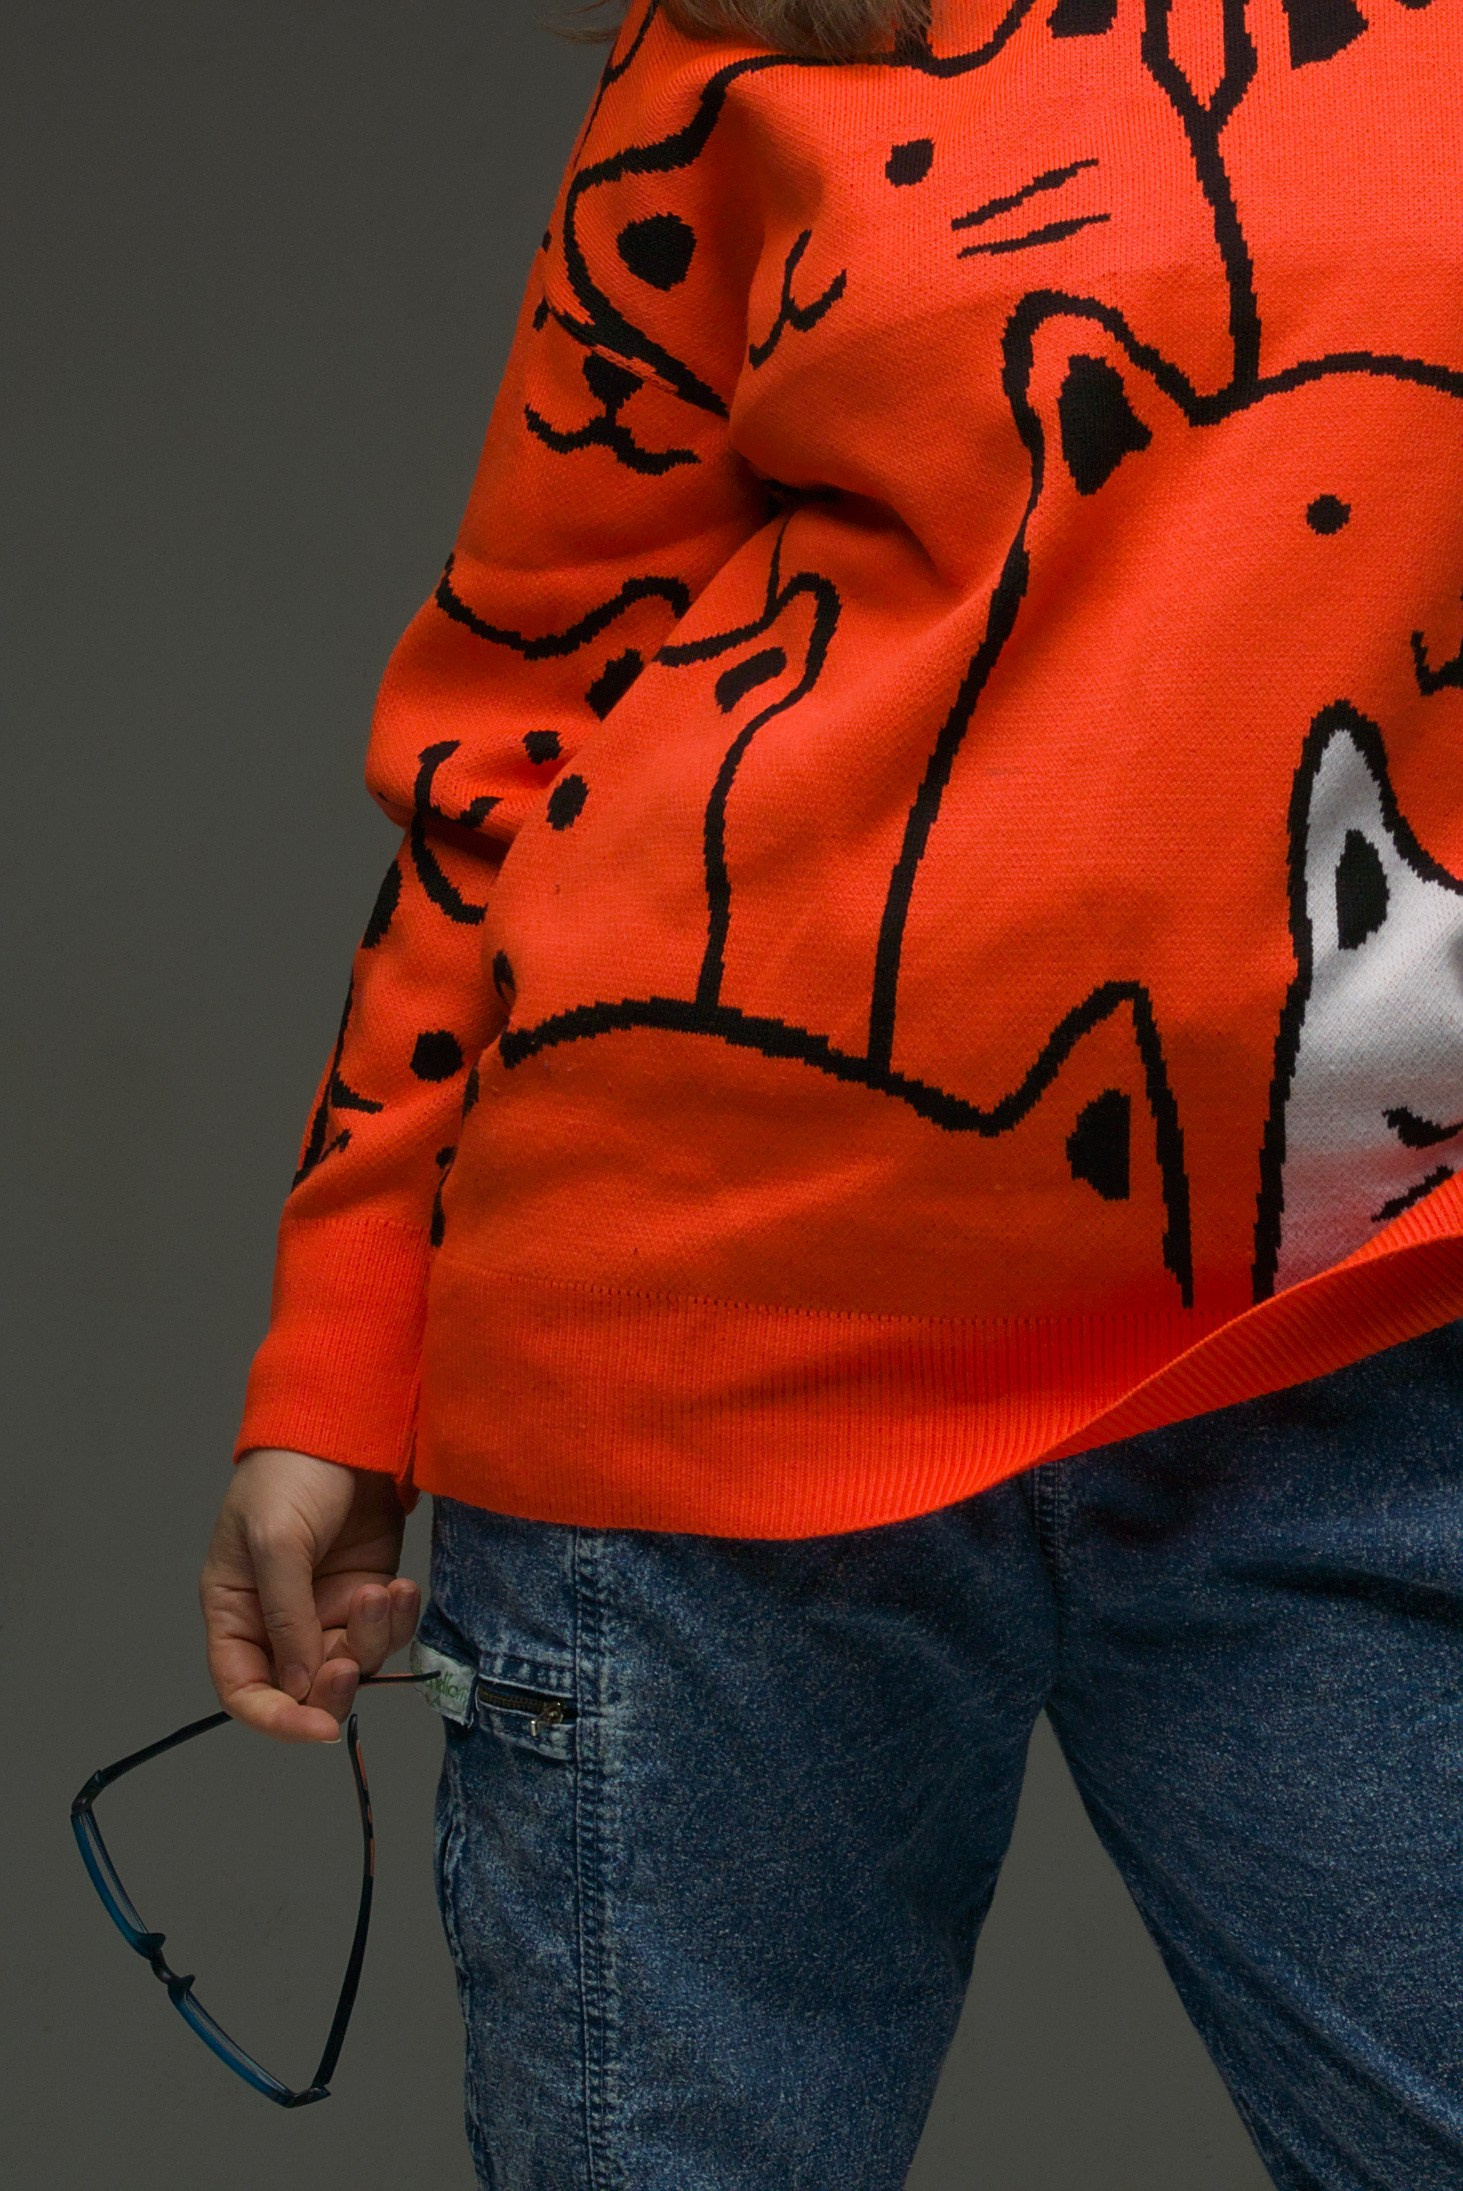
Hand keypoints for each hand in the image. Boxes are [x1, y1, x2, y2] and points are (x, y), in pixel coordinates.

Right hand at [201, 1447, 420, 1743]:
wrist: (348, 1423)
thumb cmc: (290, 1473)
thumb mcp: (275, 1541)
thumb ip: (285, 1616)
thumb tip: (299, 1687)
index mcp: (236, 1610)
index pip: (244, 1688)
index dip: (274, 1718)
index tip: (314, 1728)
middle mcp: (279, 1619)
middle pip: (304, 1688)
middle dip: (334, 1685)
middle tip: (350, 1663)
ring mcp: (328, 1606)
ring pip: (354, 1662)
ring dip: (373, 1639)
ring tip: (383, 1592)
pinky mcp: (371, 1589)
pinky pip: (388, 1630)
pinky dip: (399, 1618)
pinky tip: (403, 1586)